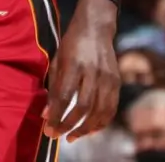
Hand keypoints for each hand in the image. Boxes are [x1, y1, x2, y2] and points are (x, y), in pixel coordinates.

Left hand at [43, 0, 119, 141]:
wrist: (96, 27)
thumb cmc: (70, 43)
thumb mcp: (57, 59)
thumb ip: (53, 86)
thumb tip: (47, 114)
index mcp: (74, 64)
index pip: (65, 96)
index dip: (57, 115)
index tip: (48, 129)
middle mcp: (93, 72)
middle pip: (84, 107)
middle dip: (69, 125)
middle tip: (57, 136)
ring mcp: (108, 77)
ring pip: (100, 111)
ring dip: (85, 129)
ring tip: (72, 137)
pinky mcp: (117, 81)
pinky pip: (111, 108)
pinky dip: (101, 122)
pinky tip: (90, 129)